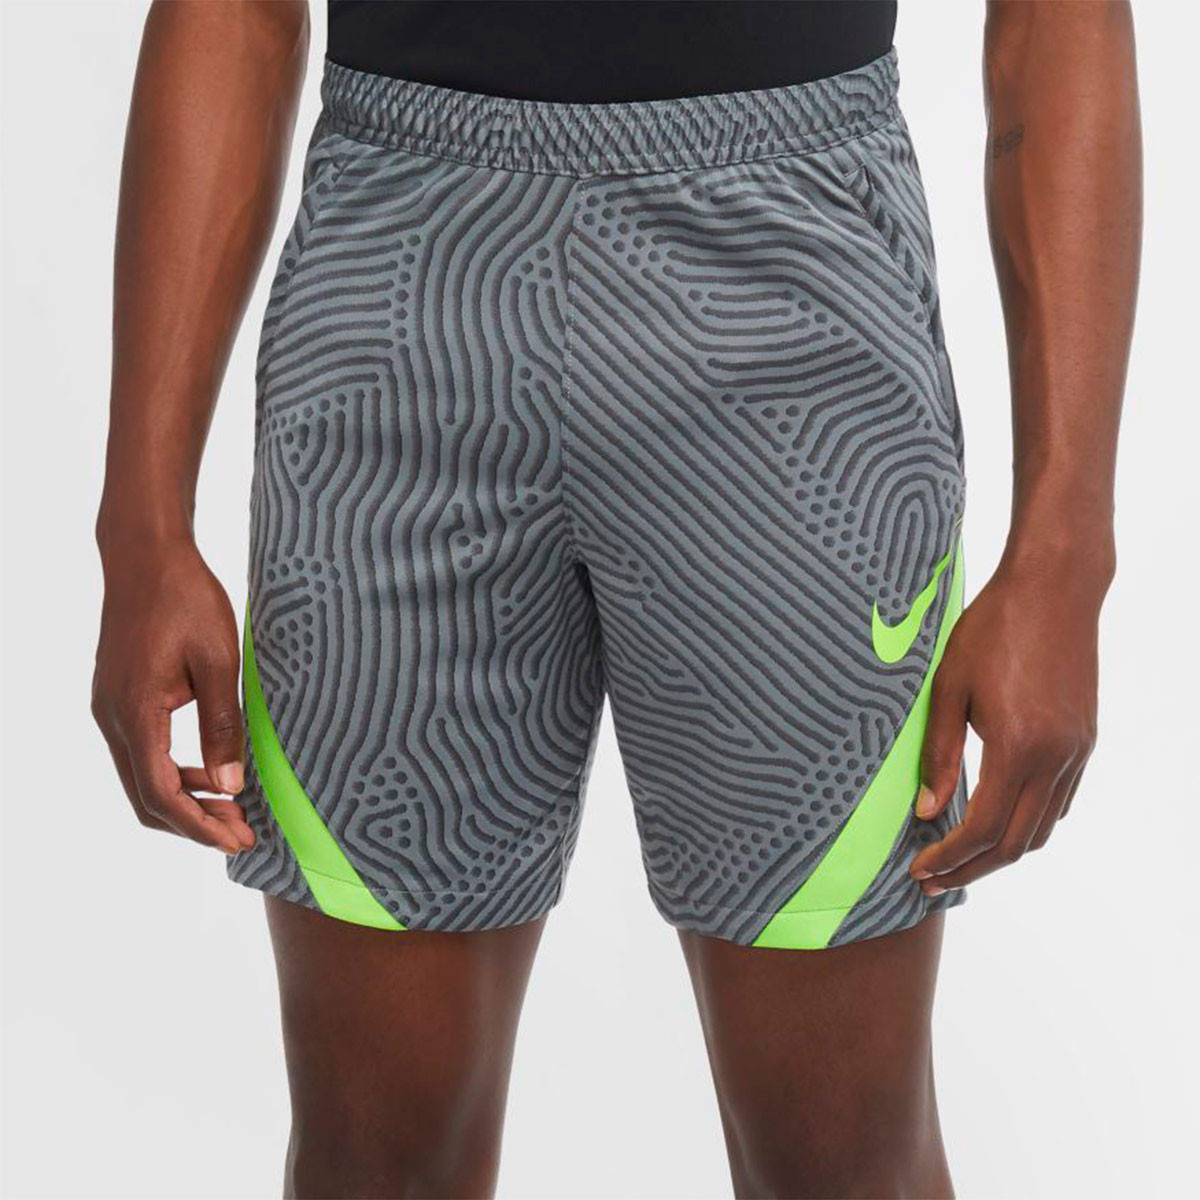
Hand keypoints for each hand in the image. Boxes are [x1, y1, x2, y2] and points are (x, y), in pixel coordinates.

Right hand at [92, 537, 253, 854]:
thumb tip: (231, 785)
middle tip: (243, 834)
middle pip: (145, 797)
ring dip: (186, 800)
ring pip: (142, 778)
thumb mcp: (219, 661)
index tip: (238, 840)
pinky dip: (175, 773)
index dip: (199, 825)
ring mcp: (110, 709)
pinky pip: (142, 753)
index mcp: (135, 712)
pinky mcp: (119, 700)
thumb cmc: (186, 599)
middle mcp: (112, 717)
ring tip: (234, 809)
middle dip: (194, 823)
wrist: (146, 556)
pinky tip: (212, 772)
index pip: (161, 793)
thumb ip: (223, 724)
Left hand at [910, 559, 1102, 894]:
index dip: (948, 857)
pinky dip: (1027, 822)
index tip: (917, 868)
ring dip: (1001, 851)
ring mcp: (1077, 751)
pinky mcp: (1084, 740)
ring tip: (958, 856)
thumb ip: (939, 754)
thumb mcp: (948, 688)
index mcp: (1018, 746)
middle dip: (971, 868)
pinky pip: (1058, 801)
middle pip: (1016, 842)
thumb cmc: (992, 628)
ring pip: (1042, 828)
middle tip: (931, 878)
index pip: (982, 829)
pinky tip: (995, 818)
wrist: (1053, 588)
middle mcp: (1056, 758)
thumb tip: (926, 811)